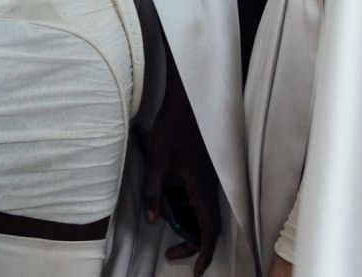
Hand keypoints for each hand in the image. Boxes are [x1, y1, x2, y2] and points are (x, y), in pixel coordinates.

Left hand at [142, 88, 221, 273]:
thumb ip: (152, 191)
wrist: (187, 100)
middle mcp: (209, 185)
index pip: (208, 229)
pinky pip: (198, 198)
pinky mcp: (203, 171)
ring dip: (187, 224)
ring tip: (165, 226)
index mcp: (201, 186)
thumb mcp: (157, 159)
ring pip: (202, 212)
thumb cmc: (172, 126)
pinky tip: (168, 202)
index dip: (204, 252)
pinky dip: (186, 208)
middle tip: (171, 254)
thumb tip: (152, 219)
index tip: (197, 270)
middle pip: (207, 225)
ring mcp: (207, 178)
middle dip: (191, 244)